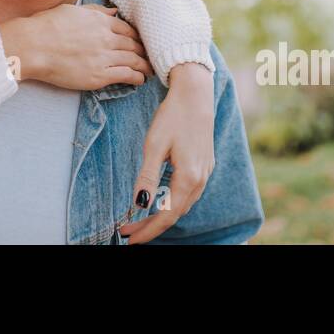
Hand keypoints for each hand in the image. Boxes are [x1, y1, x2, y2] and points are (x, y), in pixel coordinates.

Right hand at [0, 4, 153, 89]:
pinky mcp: (99, 75)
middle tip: (150, 57)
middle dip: (144, 51)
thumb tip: (114, 11)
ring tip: (150, 70)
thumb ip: (96, 11)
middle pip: (133, 44)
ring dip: (145, 65)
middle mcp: (106, 38)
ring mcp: (104, 57)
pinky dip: (137, 77)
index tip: (140, 42)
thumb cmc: (47, 26)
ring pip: (134, 60)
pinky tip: (140, 80)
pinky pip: (126, 75)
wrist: (34, 46)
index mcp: (100, 21)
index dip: (136, 36)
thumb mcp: (73, 10)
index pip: (127, 28)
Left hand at [120, 61, 214, 244]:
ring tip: (139, 220)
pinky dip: (172, 203)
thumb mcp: (154, 145)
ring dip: (162, 215)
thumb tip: (139, 204)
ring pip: (183, 205)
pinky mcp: (205, 165)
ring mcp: (205, 173)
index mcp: (189, 177)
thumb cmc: (173, 116)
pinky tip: (159, 200)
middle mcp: (200, 179)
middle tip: (128, 231)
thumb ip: (147, 176)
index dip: (148, 230)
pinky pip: (188, 194)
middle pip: (175, 213)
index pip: (167, 215)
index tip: (130, 239)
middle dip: (151, 226)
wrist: (196, 94)